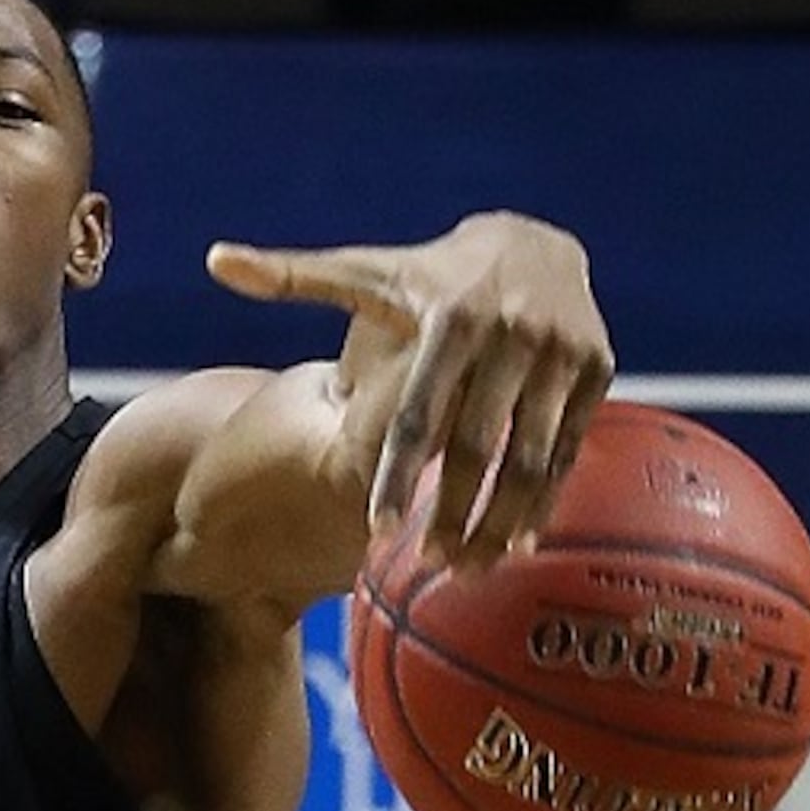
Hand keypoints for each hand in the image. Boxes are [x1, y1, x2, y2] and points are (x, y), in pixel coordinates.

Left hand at [209, 213, 610, 567]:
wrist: (535, 240)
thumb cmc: (429, 273)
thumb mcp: (368, 269)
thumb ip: (290, 276)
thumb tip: (213, 261)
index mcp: (446, 316)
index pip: (417, 411)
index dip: (398, 474)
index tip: (380, 532)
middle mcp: (508, 333)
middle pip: (476, 445)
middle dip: (452, 512)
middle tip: (428, 568)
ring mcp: (558, 352)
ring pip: (528, 456)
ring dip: (501, 520)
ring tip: (469, 570)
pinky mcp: (597, 369)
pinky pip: (567, 448)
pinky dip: (545, 499)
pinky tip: (520, 543)